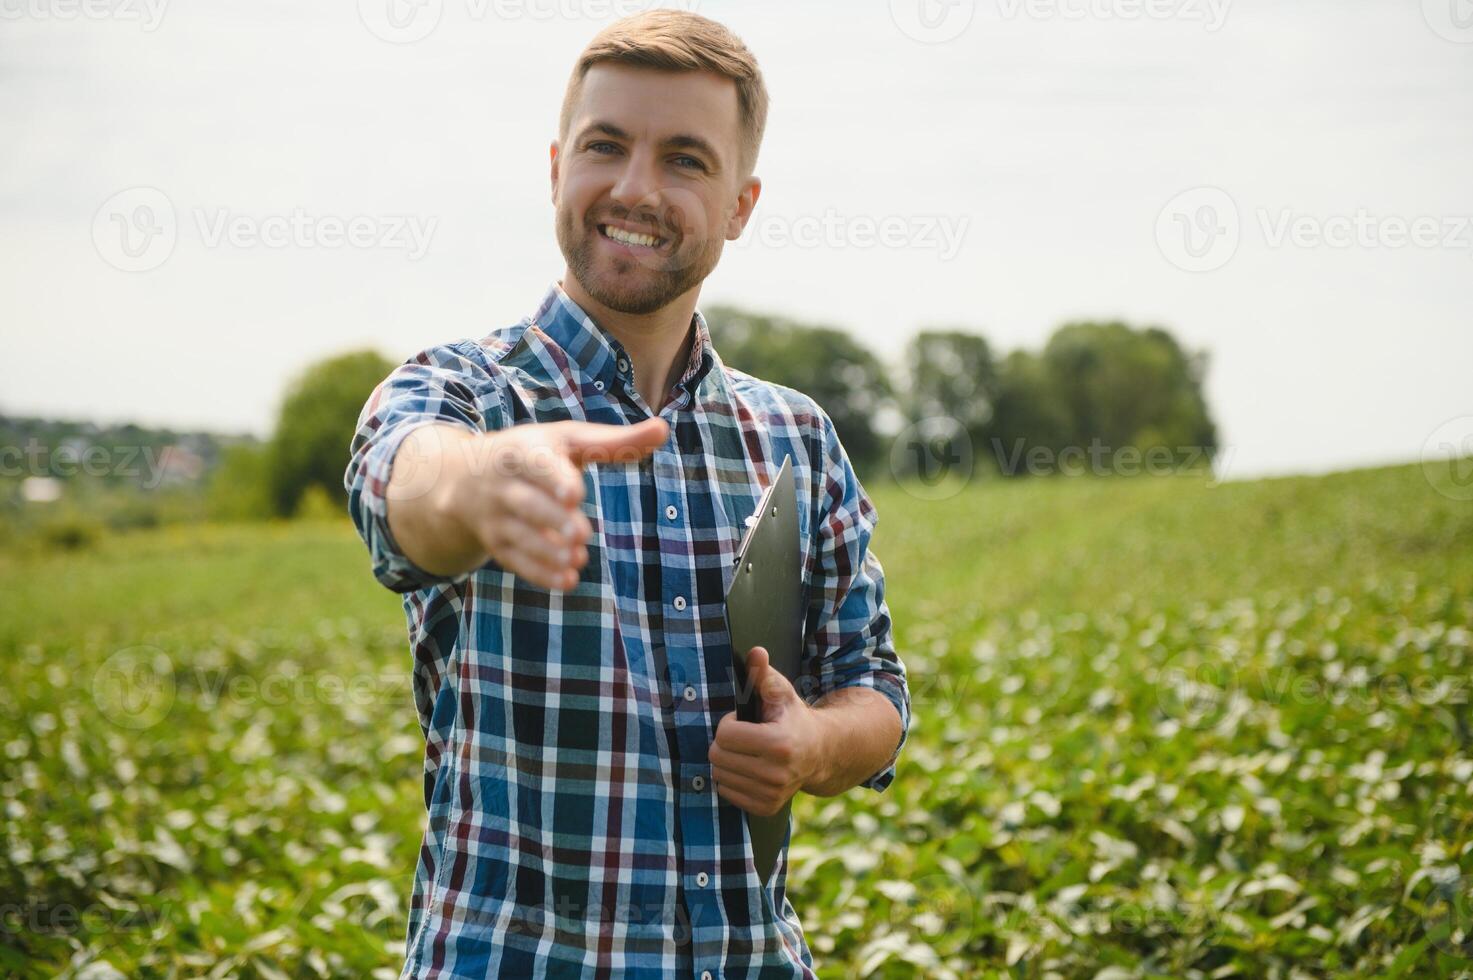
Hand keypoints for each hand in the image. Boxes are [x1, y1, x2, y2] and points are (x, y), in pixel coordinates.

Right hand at [436, 416, 667, 589]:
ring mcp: (496, 517)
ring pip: (519, 536)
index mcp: (522, 451)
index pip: (535, 463)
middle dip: (551, 519)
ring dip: (547, 551)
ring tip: (579, 559)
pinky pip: (515, 561)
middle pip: (525, 503)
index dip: (553, 478)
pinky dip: (539, 574)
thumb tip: (663, 429)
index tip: (575, 494)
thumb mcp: (567, 440)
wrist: (463, 479)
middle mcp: (504, 485)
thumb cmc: (533, 453)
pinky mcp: (496, 544)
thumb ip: (613, 441)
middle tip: (581, 533)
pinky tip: (568, 581)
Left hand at [709, 646, 826, 816]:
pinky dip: (731, 779)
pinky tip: (749, 768)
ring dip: (727, 761)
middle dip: (724, 743)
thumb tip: (756, 651)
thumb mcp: (781, 692)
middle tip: (744, 737)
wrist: (820, 752)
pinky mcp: (766, 807)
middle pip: (718, 757)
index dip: (728, 724)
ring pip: (719, 776)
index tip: (742, 721)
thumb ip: (763, 674)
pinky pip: (726, 793)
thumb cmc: (793, 718)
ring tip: (747, 752)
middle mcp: (776, 773)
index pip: (724, 736)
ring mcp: (772, 793)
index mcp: (778, 743)